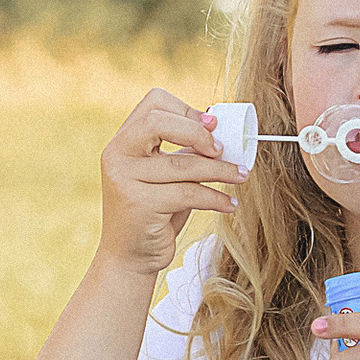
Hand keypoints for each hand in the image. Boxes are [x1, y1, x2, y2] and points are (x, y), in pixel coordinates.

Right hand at [98, 90, 239, 276]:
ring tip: (241, 177)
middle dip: (199, 134)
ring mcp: (124, 180)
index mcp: (124, 141)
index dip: (186, 110)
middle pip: (159, 123)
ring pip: (183, 164)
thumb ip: (185, 150)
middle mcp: (118, 155)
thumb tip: (219, 123)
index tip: (213, 125)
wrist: (131, 256)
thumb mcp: (167, 174)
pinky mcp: (139, 205)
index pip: (153, 103)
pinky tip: (229, 204)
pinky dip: (216, 198)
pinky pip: (189, 194)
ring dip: (222, 171)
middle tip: (223, 151)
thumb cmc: (156, 210)